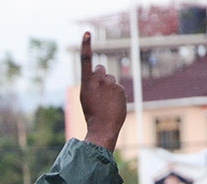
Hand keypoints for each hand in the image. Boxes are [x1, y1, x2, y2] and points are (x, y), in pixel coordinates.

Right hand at [79, 32, 126, 151]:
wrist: (103, 128)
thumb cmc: (92, 114)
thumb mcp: (86, 97)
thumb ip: (93, 83)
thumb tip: (105, 74)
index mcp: (86, 83)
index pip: (86, 60)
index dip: (86, 46)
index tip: (87, 33)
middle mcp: (98, 80)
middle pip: (101, 70)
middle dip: (101, 76)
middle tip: (99, 91)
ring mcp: (111, 84)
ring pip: (111, 79)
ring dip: (109, 87)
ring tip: (106, 102)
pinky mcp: (120, 89)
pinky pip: (118, 88)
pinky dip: (116, 95)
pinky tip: (113, 105)